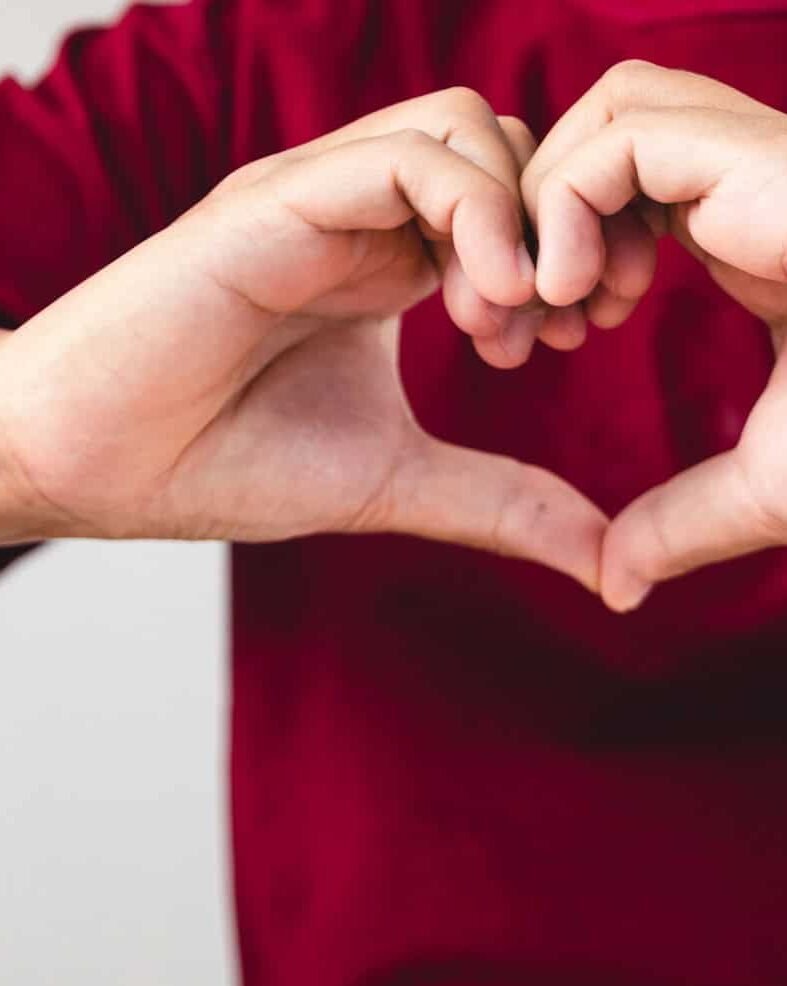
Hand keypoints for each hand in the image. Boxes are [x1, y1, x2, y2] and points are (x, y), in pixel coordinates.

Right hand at [0, 91, 606, 590]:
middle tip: (555, 331)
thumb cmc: (217, 465)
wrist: (88, 462)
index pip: (515, 205)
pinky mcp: (273, 201)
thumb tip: (605, 558)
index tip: (564, 346)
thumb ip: (499, 502)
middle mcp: (355, 218)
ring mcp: (314, 199)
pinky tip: (478, 304)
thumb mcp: (393, 481)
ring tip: (506, 322)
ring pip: (470, 128)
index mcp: (384, 268)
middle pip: (510, 149)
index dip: (568, 262)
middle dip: (562, 231)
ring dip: (523, 217)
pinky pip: (407, 156)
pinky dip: (475, 213)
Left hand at [521, 60, 786, 610]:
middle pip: (594, 138)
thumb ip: (683, 523)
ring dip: (542, 207)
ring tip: (547, 307)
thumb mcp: (768, 489)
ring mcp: (757, 159)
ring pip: (605, 110)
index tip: (532, 340)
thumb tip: (617, 586)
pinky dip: (566, 202)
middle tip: (512, 325)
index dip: (546, 256)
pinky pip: (621, 134)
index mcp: (742, 235)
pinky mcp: (764, 158)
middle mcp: (743, 183)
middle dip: (524, 225)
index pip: (612, 192)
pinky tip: (571, 291)